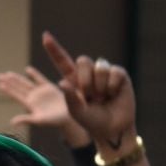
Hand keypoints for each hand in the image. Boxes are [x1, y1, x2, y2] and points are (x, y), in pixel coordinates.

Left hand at [0, 61, 84, 145]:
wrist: (69, 117)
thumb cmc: (55, 121)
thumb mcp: (40, 120)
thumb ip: (26, 119)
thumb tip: (12, 122)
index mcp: (30, 105)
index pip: (16, 95)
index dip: (8, 90)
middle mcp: (34, 98)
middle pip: (19, 88)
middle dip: (9, 82)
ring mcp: (41, 92)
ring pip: (26, 83)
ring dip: (17, 78)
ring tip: (8, 73)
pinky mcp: (50, 88)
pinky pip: (40, 79)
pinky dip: (34, 74)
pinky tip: (27, 69)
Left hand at [41, 34, 137, 153]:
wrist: (113, 129)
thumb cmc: (93, 121)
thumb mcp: (77, 112)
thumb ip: (69, 98)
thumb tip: (62, 81)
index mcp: (74, 80)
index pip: (63, 61)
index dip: (54, 49)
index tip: (45, 36)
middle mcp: (89, 73)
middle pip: (83, 60)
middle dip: (85, 79)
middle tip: (91, 97)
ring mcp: (105, 73)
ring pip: (100, 66)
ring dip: (100, 86)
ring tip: (104, 98)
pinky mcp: (120, 75)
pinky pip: (114, 71)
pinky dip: (113, 86)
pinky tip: (114, 94)